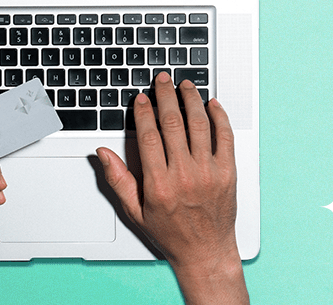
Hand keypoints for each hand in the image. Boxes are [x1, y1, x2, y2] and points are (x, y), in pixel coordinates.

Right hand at [96, 72, 246, 304]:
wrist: (205, 251)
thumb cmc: (171, 233)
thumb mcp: (135, 211)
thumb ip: (118, 179)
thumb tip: (103, 153)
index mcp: (159, 184)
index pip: (149, 137)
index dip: (143, 113)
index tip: (141, 98)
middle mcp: (184, 175)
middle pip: (173, 124)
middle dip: (166, 97)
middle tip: (162, 80)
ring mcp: (209, 172)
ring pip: (199, 125)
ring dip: (192, 100)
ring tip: (186, 85)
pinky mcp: (228, 172)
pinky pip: (225, 137)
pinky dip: (219, 117)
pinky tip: (212, 105)